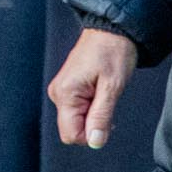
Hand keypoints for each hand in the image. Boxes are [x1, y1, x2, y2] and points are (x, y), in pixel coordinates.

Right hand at [49, 28, 138, 150]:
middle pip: (73, 129)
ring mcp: (61, 89)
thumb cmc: (113, 52)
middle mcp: (58, 93)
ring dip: (94, 115)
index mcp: (65, 93)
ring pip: (76, 120)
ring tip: (105, 93)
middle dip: (93, 124)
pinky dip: (92, 107)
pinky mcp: (67, 87)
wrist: (111, 29)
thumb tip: (94, 142)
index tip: (107, 118)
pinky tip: (100, 91)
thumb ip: (101, 117)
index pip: (71, 135)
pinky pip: (78, 110)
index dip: (91, 134)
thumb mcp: (112, 87)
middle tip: (107, 101)